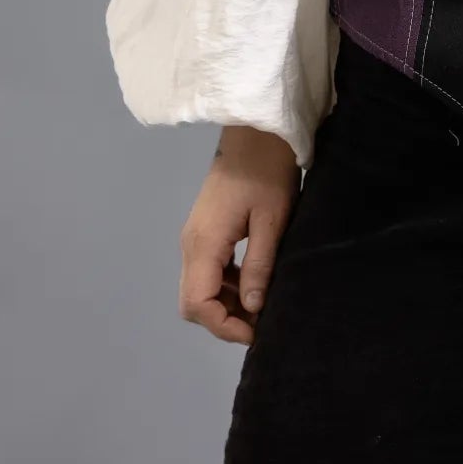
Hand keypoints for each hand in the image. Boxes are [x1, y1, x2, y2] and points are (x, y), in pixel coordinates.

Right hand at [178, 127, 300, 345]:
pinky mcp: (204, 230)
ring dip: (224, 304)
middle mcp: (190, 244)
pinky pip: (207, 271)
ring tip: (260, 306)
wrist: (257, 132)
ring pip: (198, 288)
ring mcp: (195, 237)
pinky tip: (252, 283)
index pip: (197, 304)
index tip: (256, 331)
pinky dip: (225, 286)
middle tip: (258, 322)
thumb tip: (252, 309)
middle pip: (192, 302)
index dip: (223, 326)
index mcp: (203, 243)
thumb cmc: (268, 172)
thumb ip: (259, 266)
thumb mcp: (272, 220)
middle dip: (222, 319)